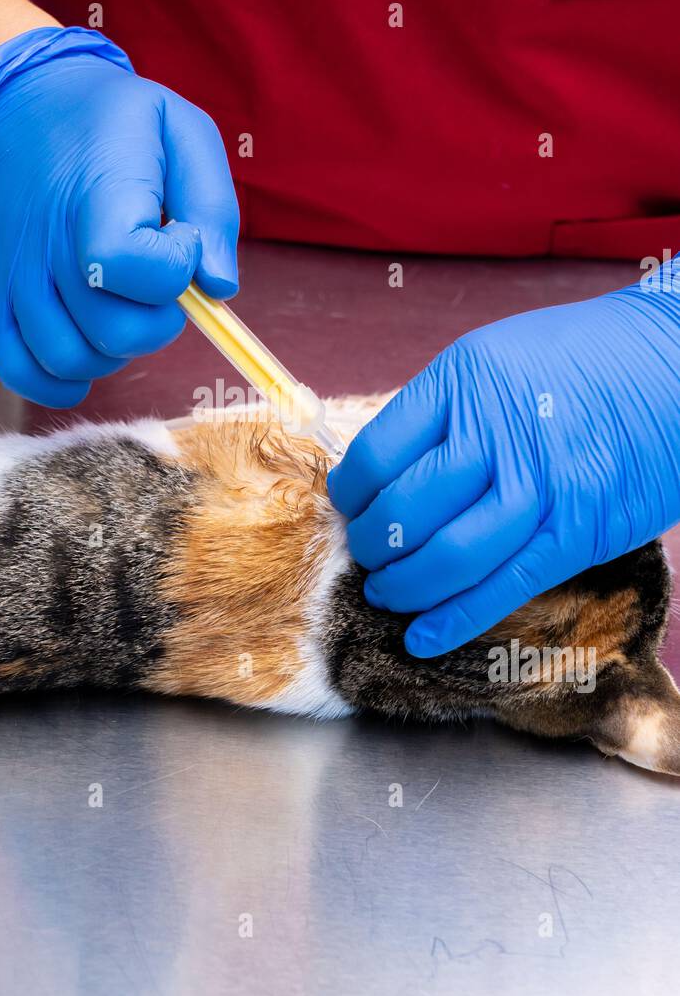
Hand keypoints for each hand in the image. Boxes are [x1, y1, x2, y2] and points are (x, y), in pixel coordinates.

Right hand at [0, 27, 238, 405]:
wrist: (21, 103)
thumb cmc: (110, 120)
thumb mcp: (181, 130)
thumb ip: (212, 206)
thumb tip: (218, 285)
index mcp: (95, 196)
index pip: (132, 268)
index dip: (173, 269)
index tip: (178, 237)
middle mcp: (48, 243)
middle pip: (112, 329)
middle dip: (157, 319)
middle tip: (157, 278)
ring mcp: (15, 276)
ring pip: (71, 358)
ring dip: (115, 351)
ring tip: (123, 306)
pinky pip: (19, 368)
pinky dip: (57, 381)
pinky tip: (89, 357)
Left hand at [327, 265, 679, 655]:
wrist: (675, 363)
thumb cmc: (584, 360)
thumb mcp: (498, 358)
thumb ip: (445, 412)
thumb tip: (386, 472)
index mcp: (464, 382)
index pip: (377, 454)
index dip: (350, 492)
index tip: (348, 504)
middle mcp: (496, 434)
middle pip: (404, 512)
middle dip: (372, 546)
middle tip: (368, 553)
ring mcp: (539, 488)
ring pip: (445, 559)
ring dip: (403, 588)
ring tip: (387, 592)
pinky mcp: (574, 533)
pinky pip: (501, 588)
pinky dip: (454, 620)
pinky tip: (422, 636)